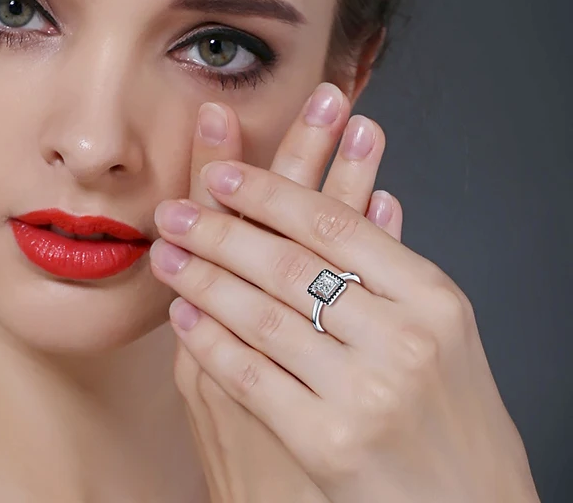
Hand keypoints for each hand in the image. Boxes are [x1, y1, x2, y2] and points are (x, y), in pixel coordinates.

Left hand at [150, 83, 539, 502]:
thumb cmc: (449, 412)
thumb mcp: (441, 328)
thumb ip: (395, 264)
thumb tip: (369, 195)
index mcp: (431, 296)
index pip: (333, 223)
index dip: (268, 191)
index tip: (221, 173)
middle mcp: (403, 338)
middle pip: (289, 264)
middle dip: (218, 231)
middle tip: (174, 211)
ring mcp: (366, 392)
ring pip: (262, 315)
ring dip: (202, 279)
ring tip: (167, 255)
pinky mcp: (328, 441)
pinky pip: (250, 375)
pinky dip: (209, 340)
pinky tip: (183, 317)